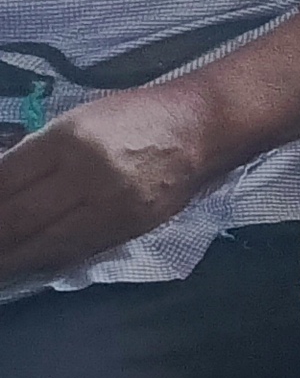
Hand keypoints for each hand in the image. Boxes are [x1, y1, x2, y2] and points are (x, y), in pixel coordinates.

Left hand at [0, 85, 226, 283]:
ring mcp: (111, 205)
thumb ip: (36, 154)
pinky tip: (26, 262)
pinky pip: (77, 249)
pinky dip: (46, 258)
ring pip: (45, 242)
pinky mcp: (130, 227)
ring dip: (12, 256)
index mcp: (68, 139)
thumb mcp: (74, 120)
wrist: (201, 128)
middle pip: (19, 216)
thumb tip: (1, 186)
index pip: (5, 180)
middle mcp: (88, 174)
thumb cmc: (133, 115)